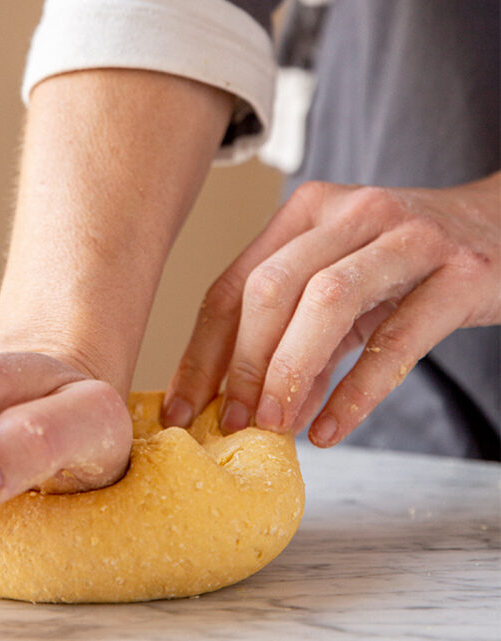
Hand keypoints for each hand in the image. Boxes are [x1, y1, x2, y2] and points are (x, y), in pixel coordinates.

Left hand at [162, 174, 500, 446]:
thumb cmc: (408, 263)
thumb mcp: (345, 287)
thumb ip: (300, 339)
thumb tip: (251, 409)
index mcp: (307, 211)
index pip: (234, 283)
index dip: (202, 350)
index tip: (183, 408)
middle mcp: (350, 213)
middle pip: (271, 287)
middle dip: (242, 363)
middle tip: (232, 422)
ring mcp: (406, 238)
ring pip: (327, 301)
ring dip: (291, 370)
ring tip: (274, 426)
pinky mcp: (457, 273)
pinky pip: (396, 338)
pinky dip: (357, 391)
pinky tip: (329, 429)